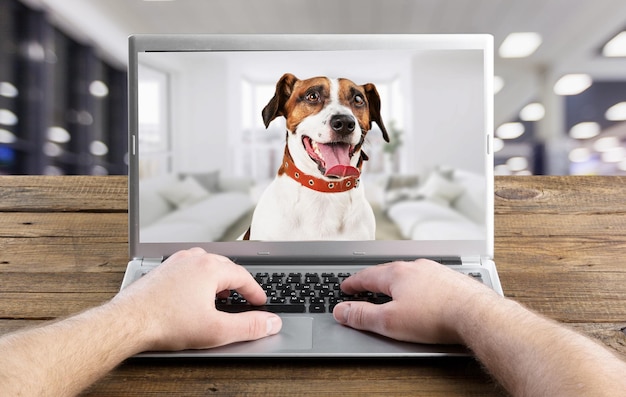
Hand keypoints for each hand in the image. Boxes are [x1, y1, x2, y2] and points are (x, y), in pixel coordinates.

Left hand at [112, 248, 281, 350]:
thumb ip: (249, 326)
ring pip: (206, 264)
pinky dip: (200, 278)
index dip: (255, 291)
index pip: (243, 276)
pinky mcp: (162, 270)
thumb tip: (271, 323)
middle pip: (225, 266)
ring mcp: (175, 262)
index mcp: (209, 267)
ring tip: (223, 294)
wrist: (127, 323)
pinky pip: (189, 268)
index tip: (260, 302)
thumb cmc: (165, 323)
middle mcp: (193, 259)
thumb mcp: (216, 330)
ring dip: (219, 278)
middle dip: (238, 283)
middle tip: (246, 298)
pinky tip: (196, 293)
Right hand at [332, 259, 496, 343]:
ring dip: (399, 282)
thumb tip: (341, 311)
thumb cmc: (435, 317)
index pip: (367, 276)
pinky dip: (420, 288)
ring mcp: (436, 272)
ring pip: (411, 275)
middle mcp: (416, 268)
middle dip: (375, 280)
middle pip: (388, 272)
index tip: (346, 287)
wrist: (477, 315)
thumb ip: (362, 316)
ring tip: (392, 291)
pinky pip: (429, 281)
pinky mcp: (453, 281)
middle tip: (365, 286)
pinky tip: (423, 296)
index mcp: (397, 274)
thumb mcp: (390, 322)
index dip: (353, 283)